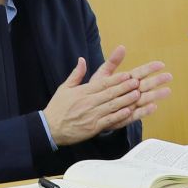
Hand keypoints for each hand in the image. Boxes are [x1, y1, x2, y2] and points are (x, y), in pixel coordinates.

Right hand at [41, 47, 170, 145]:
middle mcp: (88, 102)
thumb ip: (76, 74)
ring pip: (111, 106)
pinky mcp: (93, 127)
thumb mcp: (64, 88)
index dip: (116, 79)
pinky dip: (119, 116)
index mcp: (83, 92)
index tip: (128, 75)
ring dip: (125, 100)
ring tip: (138, 94)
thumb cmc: (58, 107)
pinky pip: (108, 120)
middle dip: (125, 87)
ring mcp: (91, 115)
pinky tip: (129, 111)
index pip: (102, 84)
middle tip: (138, 82)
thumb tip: (82, 59)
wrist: (49, 128)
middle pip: (110, 93)